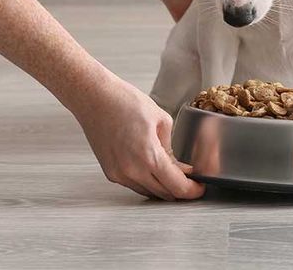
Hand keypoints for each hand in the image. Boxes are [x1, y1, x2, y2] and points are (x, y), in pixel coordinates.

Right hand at [73, 76, 204, 199]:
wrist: (93, 97)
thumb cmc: (124, 101)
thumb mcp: (161, 120)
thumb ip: (172, 148)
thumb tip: (180, 167)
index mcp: (148, 156)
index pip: (177, 187)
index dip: (192, 190)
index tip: (199, 187)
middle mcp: (132, 170)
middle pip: (165, 194)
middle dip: (180, 189)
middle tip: (190, 180)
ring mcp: (119, 173)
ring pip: (149, 192)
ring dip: (163, 187)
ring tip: (172, 173)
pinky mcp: (110, 172)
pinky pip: (134, 185)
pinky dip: (146, 181)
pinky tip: (152, 169)